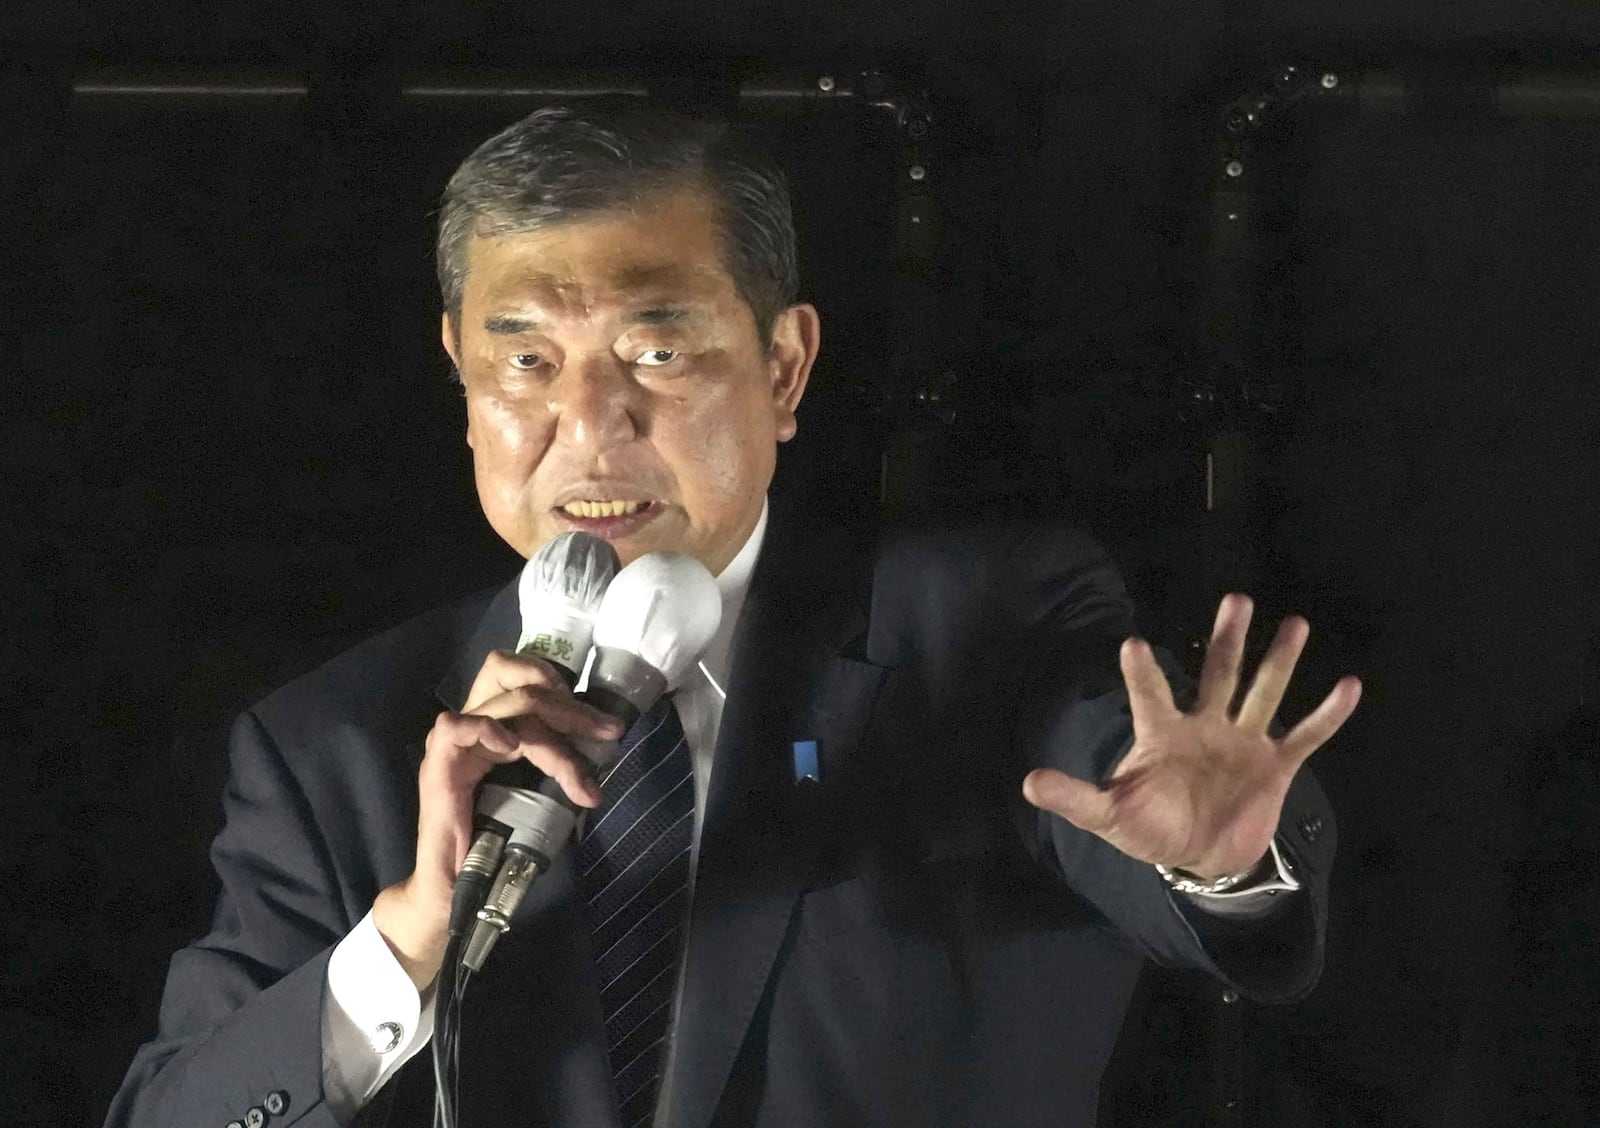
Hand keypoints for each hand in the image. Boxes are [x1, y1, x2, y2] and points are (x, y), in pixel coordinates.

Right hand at [373, 649, 624, 988]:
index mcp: (498, 724)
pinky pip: (456, 728)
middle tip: (607, 733)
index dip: (564, 685)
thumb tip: (606, 742)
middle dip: (572, 708)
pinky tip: (508, 746)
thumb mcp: (540, 789)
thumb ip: (558, 759)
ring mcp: (455, 744)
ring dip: (552, 740)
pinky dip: (484, 729)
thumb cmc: (498, 841)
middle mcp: (476, 725)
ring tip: (579, 778)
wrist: (457, 886)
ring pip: (506, 709)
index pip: (524, 675)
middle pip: (520, 683)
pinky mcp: (438, 767)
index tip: (604, 720)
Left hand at [1022, 593, 1360, 880]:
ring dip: (1280, 661)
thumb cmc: (1150, 829)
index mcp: (1162, 734)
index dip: (1141, 674)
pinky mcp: (1274, 765)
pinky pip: (1304, 735)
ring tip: (1296, 624)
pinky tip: (1348, 686)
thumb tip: (1027, 783)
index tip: (1132, 644)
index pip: (1150, 696)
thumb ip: (1076, 798)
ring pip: (1263, 692)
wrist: (1200, 857)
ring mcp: (1243, 741)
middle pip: (1218, 675)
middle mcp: (1205, 726)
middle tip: (1236, 600)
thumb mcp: (1110, 816)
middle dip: (1228, 640)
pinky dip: (1326, 715)